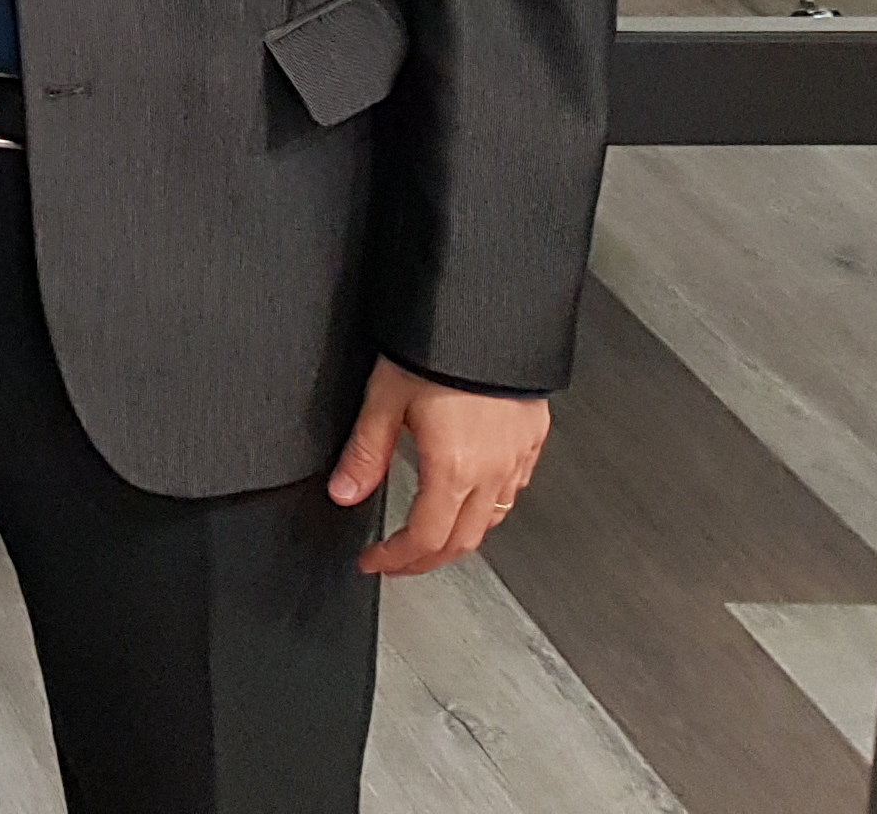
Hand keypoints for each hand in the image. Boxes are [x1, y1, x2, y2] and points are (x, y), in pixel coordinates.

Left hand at [328, 356, 547, 574]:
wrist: (486, 313)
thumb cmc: (436, 346)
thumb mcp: (384, 397)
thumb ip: (365, 452)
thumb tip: (344, 491)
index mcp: (454, 468)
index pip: (426, 538)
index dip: (397, 560)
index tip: (375, 562)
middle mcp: (493, 470)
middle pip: (463, 541)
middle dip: (426, 560)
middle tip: (398, 562)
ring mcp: (517, 457)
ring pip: (493, 520)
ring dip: (459, 537)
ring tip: (429, 534)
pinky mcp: (532, 438)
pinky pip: (513, 490)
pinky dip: (488, 507)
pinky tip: (470, 494)